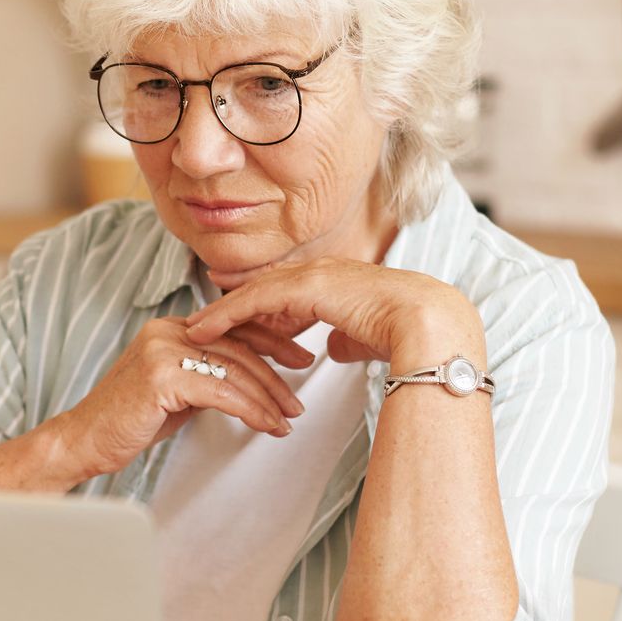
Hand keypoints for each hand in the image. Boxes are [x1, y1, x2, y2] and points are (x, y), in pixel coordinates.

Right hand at [53, 315, 311, 480]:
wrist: (84, 441)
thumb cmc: (128, 421)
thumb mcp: (177, 392)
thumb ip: (208, 377)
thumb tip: (248, 382)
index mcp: (171, 328)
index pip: (233, 326)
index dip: (272, 341)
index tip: (299, 358)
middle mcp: (167, 330)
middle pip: (239, 346)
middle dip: (277, 373)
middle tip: (298, 400)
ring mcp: (162, 349)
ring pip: (234, 369)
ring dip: (268, 398)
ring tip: (287, 419)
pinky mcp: (161, 375)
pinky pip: (222, 391)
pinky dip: (251, 410)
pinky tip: (266, 424)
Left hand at [184, 258, 481, 368]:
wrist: (427, 324)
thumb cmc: (408, 334)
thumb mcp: (368, 337)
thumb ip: (347, 339)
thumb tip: (333, 348)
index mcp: (340, 282)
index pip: (292, 286)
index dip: (262, 293)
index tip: (239, 300)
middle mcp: (324, 272)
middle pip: (267, 282)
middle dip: (234, 290)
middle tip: (203, 302)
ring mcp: (313, 276)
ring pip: (255, 290)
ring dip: (222, 308)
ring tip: (194, 325)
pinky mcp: (304, 289)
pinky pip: (254, 302)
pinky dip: (226, 315)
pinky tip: (205, 329)